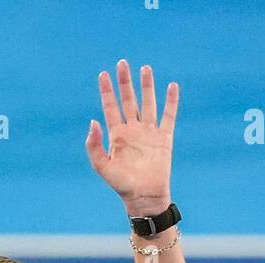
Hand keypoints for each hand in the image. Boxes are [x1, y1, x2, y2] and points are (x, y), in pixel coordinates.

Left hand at [86, 59, 177, 212]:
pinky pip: (168, 116)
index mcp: (117, 135)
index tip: (103, 74)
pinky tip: (172, 86)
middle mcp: (133, 130)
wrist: (144, 197)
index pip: (111, 107)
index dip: (107, 91)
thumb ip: (93, 146)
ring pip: (148, 103)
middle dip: (125, 82)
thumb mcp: (102, 167)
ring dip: (146, 86)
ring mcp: (149, 133)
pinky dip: (171, 101)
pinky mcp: (164, 138)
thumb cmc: (122, 185)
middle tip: (122, 63)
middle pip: (128, 100)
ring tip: (145, 68)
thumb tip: (93, 121)